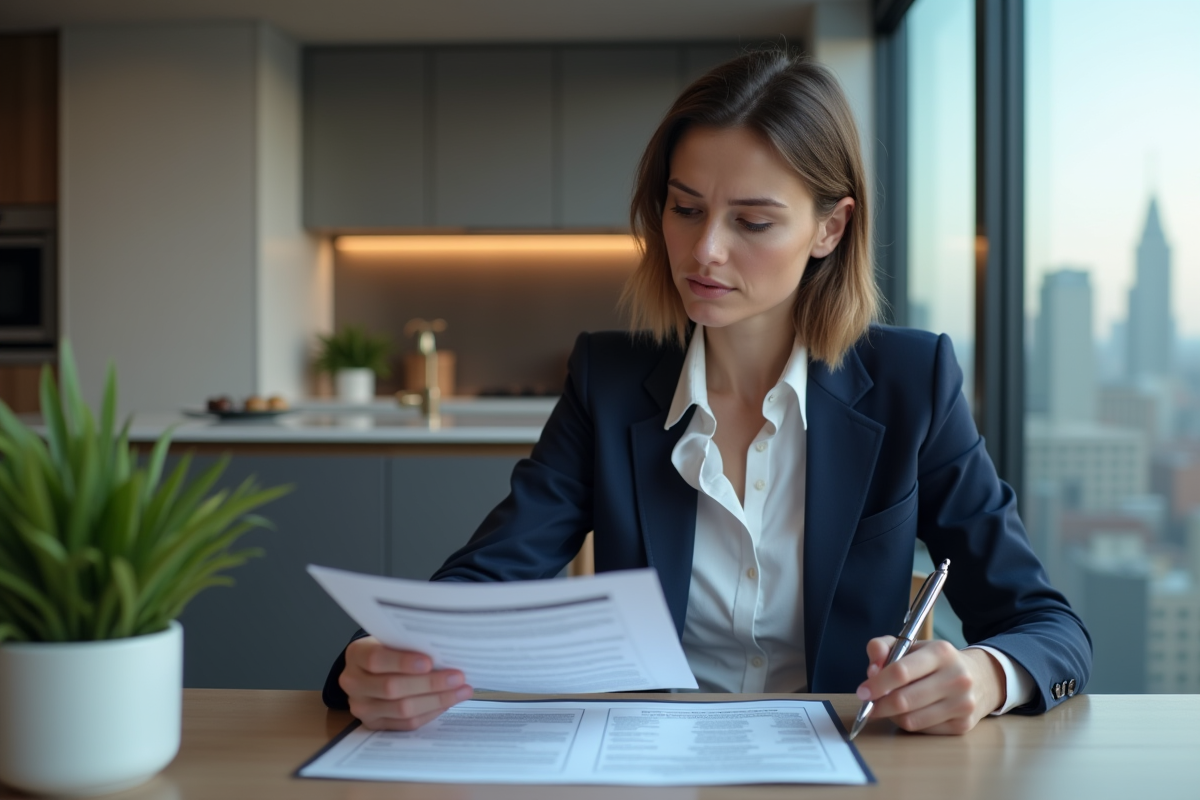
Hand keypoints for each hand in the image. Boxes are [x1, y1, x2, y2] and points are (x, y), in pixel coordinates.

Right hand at [339, 636, 473, 729]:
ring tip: (462, 691)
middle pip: (392, 688)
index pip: (376, 659)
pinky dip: (431, 712)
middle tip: (458, 677)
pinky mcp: (374, 724)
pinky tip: (448, 702)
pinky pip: (406, 723)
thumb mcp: (392, 639)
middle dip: (430, 683)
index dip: (402, 662)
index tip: (429, 662)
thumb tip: (446, 651)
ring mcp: (362, 707)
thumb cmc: (388, 649)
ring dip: (437, 700)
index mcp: (356, 655)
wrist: (369, 670)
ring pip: (402, 709)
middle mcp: (353, 682)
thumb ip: (410, 644)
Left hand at [856, 637, 1005, 734]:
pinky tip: (910, 712)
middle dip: (879, 705)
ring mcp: (963, 704)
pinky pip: (923, 730)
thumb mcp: (911, 646)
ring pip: (911, 719)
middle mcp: (957, 678)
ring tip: (889, 707)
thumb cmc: (936, 662)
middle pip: (904, 700)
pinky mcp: (963, 725)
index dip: (877, 684)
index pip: (901, 671)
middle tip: (869, 705)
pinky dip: (909, 723)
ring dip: (892, 716)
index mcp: (941, 652)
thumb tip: (872, 669)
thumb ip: (883, 648)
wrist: (980, 678)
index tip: (862, 691)